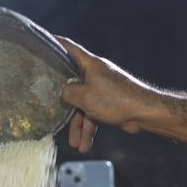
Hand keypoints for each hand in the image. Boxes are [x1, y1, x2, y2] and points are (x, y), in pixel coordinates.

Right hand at [58, 37, 155, 153]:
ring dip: (78, 125)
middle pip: (72, 84)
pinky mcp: (108, 102)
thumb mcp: (85, 96)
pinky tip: (85, 144)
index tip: (42, 42)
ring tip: (75, 143)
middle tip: (49, 108)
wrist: (144, 112)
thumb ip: (68, 92)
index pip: (68, 48)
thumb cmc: (116, 99)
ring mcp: (102, 89)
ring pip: (82, 105)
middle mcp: (95, 74)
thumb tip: (63, 92)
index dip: (54, 43)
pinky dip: (89, 128)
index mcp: (89, 64)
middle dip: (63, 102)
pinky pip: (93, 114)